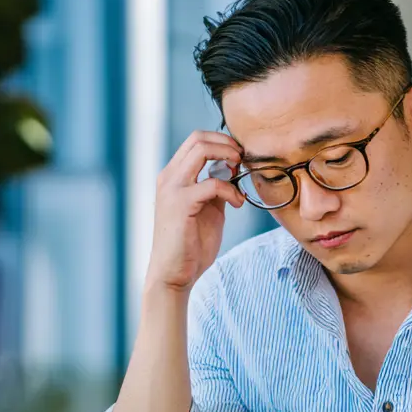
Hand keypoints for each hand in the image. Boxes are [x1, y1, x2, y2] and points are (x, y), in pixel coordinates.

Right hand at [146, 130, 244, 292]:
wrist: (173, 274)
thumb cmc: (190, 244)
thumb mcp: (206, 208)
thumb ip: (215, 187)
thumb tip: (233, 170)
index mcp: (173, 176)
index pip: (195, 140)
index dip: (221, 141)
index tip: (239, 156)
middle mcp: (169, 177)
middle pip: (198, 138)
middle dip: (227, 143)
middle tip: (242, 159)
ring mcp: (172, 188)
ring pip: (201, 150)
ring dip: (228, 156)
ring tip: (240, 173)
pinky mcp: (181, 203)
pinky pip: (212, 182)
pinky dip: (230, 190)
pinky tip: (237, 203)